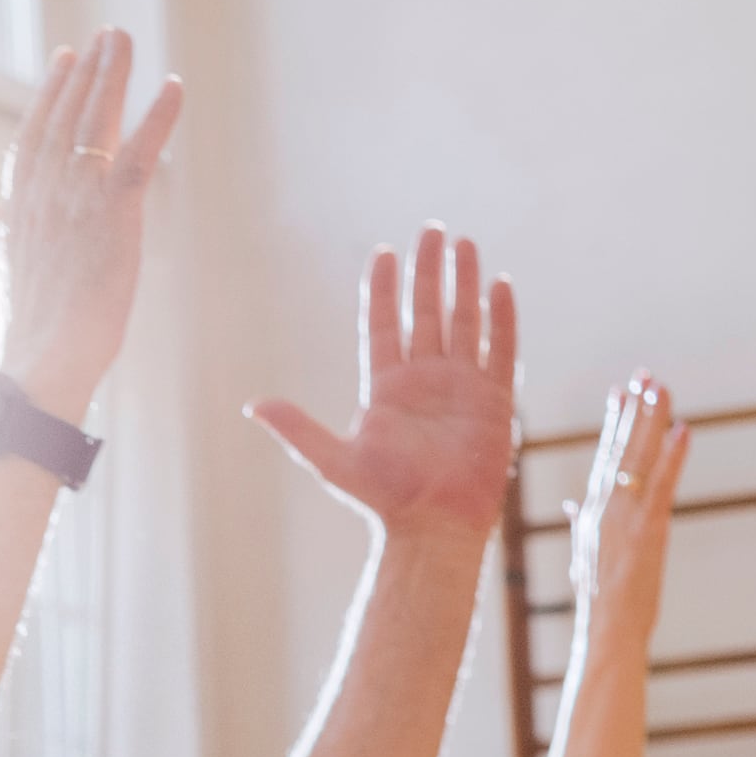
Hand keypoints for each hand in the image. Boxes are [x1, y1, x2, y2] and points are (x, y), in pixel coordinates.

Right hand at [0, 30, 183, 420]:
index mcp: (21, 210)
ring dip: (111, 78)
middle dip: (84, 74)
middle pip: (64, 119)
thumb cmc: (27, 332)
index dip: (50, 96)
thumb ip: (0, 234)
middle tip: (104, 35)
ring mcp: (76, 204)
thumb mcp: (9, 272)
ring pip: (94, 125)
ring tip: (122, 40)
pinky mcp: (112, 218)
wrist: (37, 368)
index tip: (64, 60)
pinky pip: (137, 155)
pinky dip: (157, 119)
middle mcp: (45, 197)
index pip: (33, 138)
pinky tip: (173, 87)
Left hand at [250, 225, 515, 540]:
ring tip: (466, 244)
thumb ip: (297, 428)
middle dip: (428, 271)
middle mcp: (424, 380)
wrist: (433, 526)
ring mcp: (461, 386)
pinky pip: (500, 349)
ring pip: (463, 321)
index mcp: (386, 389)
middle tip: (431, 230)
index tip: (383, 251)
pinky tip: (501, 285)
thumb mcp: (332, 460)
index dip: (384, 289)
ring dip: (465, 283)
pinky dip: (501, 318)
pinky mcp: (494, 400)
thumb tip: (254, 405)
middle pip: (426, 312)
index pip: (384, 325)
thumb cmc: (384, 498)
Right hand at [563, 370, 685, 613]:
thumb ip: (579, 526)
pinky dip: (673, 456)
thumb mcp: (583, 558)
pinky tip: (683, 430)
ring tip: (661, 387)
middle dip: (632, 409)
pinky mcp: (648, 530)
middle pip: (620, 449)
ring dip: (651, 420)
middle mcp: (604, 509)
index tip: (620, 392)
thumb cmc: (598, 605)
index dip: (614, 423)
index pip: (604, 459)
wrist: (606, 633)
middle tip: (643, 374)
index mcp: (590, 515)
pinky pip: (662, 485)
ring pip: (639, 458)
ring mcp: (625, 518)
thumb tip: (573, 505)